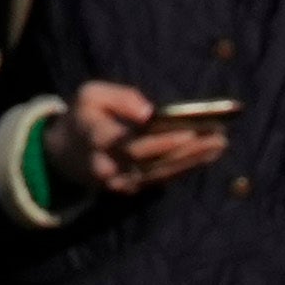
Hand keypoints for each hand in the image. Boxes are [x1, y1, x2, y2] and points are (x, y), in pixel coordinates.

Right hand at [53, 80, 227, 201]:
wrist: (64, 155)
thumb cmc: (83, 117)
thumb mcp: (90, 94)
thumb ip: (118, 97)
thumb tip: (149, 112)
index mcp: (95, 138)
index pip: (131, 145)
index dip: (161, 141)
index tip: (189, 131)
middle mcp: (108, 166)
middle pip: (153, 162)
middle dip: (187, 150)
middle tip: (217, 137)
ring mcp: (121, 182)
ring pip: (161, 173)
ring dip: (193, 160)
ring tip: (220, 145)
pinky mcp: (132, 189)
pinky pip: (162, 179)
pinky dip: (186, 167)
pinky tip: (208, 155)